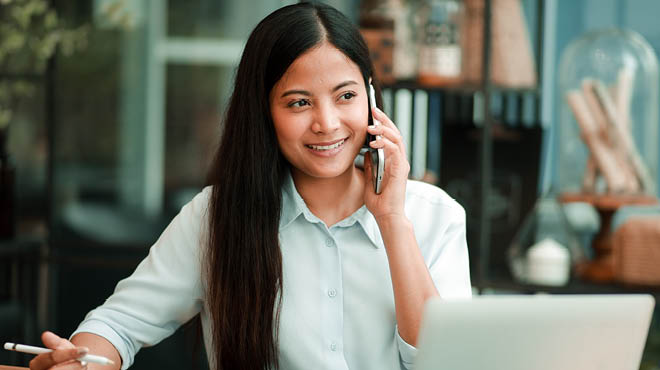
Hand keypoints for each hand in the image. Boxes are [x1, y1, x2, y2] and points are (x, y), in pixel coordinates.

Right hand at [29, 331, 88, 369]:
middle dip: (72, 366)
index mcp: (37, 365)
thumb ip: (56, 343)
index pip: (49, 358)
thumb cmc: (67, 359)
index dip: (67, 353)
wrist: (73, 369)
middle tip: (84, 362)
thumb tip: (46, 335)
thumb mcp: (64, 348)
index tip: (85, 350)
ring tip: (81, 366)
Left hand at [363, 106, 409, 222]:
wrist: (387, 216)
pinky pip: (395, 151)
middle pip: (395, 133)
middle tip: (373, 109)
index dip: (382, 125)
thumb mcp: (369, 180)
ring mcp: (401, 164)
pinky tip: (375, 141)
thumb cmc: (380, 202)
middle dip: (384, 120)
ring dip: (384, 129)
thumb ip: (370, 166)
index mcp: (393, 162)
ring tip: (371, 124)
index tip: (372, 115)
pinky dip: (386, 143)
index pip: (390, 138)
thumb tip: (366, 153)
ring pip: (396, 139)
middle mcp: (399, 161)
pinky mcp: (401, 170)